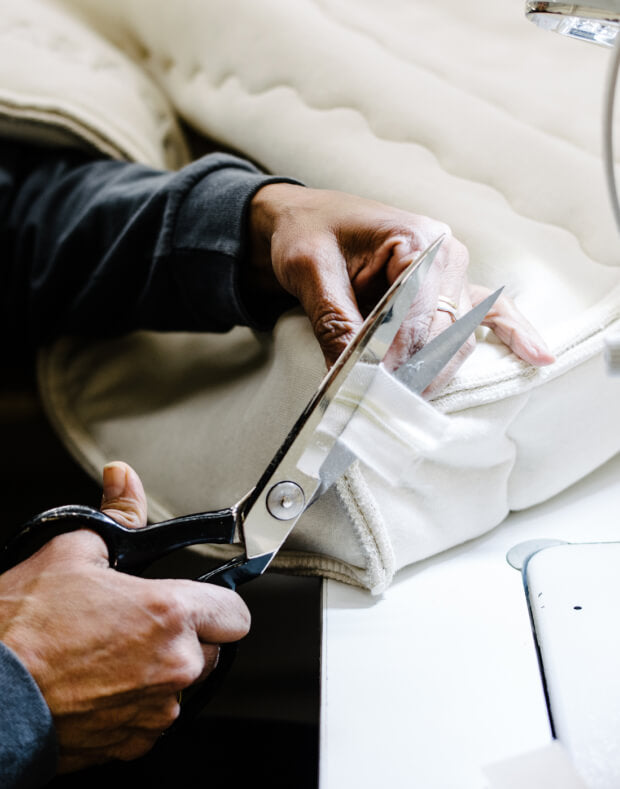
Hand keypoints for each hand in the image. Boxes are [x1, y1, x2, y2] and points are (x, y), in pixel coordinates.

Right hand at [0, 462, 249, 772]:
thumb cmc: (22, 629)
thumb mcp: (72, 551)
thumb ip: (119, 514)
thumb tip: (125, 481)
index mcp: (169, 616)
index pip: (236, 612)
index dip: (218, 602)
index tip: (201, 600)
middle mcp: (173, 667)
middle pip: (211, 649)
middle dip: (187, 636)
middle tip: (143, 623)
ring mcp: (154, 711)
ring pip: (181, 685)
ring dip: (160, 670)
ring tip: (112, 653)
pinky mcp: (132, 744)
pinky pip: (152, 718)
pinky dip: (136, 702)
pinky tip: (100, 684)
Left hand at [249, 184, 553, 389]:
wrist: (305, 221)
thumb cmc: (308, 234)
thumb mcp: (311, 273)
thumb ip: (335, 324)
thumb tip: (350, 379)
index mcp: (418, 241)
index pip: (421, 316)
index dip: (397, 359)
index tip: (369, 391)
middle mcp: (446, 257)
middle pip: (446, 334)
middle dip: (414, 373)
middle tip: (379, 405)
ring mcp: (453, 275)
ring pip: (461, 339)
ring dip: (436, 373)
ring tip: (406, 403)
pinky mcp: (447, 292)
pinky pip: (489, 316)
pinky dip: (512, 335)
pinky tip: (537, 357)